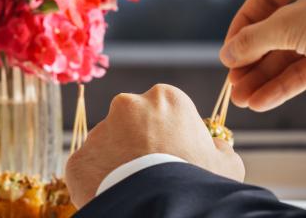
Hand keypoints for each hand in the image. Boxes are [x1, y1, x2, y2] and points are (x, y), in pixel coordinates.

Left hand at [65, 84, 243, 205]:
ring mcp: (99, 131)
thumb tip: (216, 145)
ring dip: (118, 162)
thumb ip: (220, 148)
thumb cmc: (198, 181)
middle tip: (154, 172)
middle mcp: (127, 105)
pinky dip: (99, 183)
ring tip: (135, 187)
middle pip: (133, 124)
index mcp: (166, 98)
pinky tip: (116, 195)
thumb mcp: (227, 164)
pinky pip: (89, 170)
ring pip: (108, 146)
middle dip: (140, 144)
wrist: (159, 207)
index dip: (173, 135)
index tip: (176, 156)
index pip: (167, 111)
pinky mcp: (79, 159)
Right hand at [220, 0, 305, 111]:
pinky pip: (305, 69)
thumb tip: (227, 54)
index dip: (243, 25)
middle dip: (253, 59)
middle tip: (233, 81)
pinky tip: (262, 101)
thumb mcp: (289, 25)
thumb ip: (253, 40)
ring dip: (265, 78)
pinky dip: (284, 85)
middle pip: (275, 30)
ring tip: (242, 99)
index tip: (229, 50)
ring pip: (289, 54)